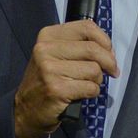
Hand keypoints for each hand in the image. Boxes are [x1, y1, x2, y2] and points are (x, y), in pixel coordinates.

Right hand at [13, 20, 117, 137]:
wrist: (25, 110)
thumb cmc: (46, 81)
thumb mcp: (55, 54)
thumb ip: (78, 45)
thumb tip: (109, 49)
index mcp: (48, 35)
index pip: (87, 27)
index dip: (104, 40)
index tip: (109, 53)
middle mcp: (46, 49)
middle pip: (93, 49)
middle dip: (109, 62)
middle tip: (112, 72)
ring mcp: (49, 69)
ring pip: (94, 69)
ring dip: (97, 80)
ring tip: (86, 84)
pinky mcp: (56, 88)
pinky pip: (91, 87)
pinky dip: (92, 93)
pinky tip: (81, 94)